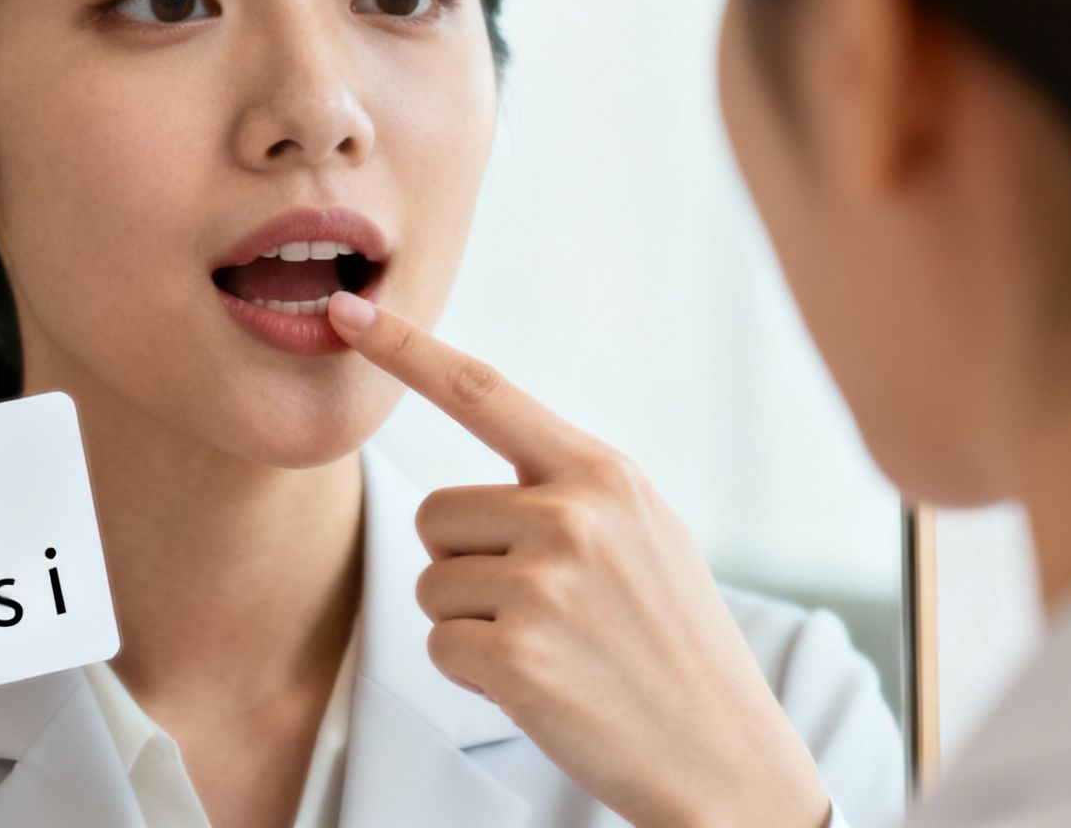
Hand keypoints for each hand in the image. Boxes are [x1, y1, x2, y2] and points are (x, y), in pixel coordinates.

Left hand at [327, 292, 831, 827]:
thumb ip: (573, 490)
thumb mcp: (647, 535)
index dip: (406, 350)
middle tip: (540, 611)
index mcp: (605, 474)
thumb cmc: (674, 646)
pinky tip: (540, 687)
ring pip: (432, 584)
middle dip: (463, 565)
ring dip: (470, 624)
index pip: (484, 391)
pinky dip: (474, 674)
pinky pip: (439, 647)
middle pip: (435, 513)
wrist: (724, 757)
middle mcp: (573, 515)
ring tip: (551, 649)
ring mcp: (543, 584)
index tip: (345, 312)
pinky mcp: (515, 654)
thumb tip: (492, 463)